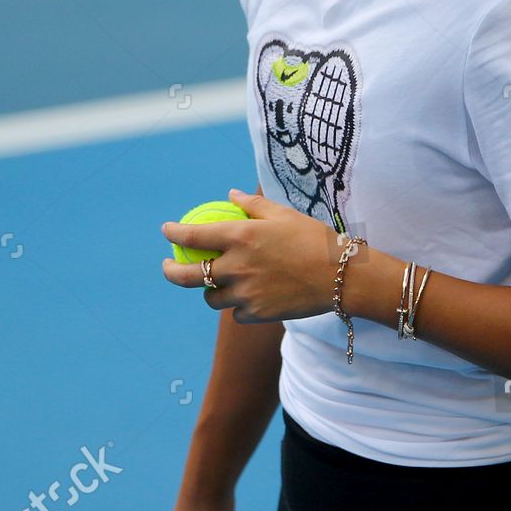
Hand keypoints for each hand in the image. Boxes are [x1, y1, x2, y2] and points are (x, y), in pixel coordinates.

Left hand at [161, 188, 339, 323]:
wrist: (342, 277)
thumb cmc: (315, 239)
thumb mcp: (284, 214)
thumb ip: (252, 205)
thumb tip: (231, 195)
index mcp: (241, 236)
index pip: (193, 236)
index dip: (174, 233)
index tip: (168, 231)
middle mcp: (237, 266)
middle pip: (186, 276)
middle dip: (170, 271)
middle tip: (168, 266)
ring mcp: (246, 293)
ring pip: (211, 298)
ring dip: (210, 290)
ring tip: (217, 283)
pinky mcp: (258, 314)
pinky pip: (236, 312)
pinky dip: (238, 305)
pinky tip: (249, 297)